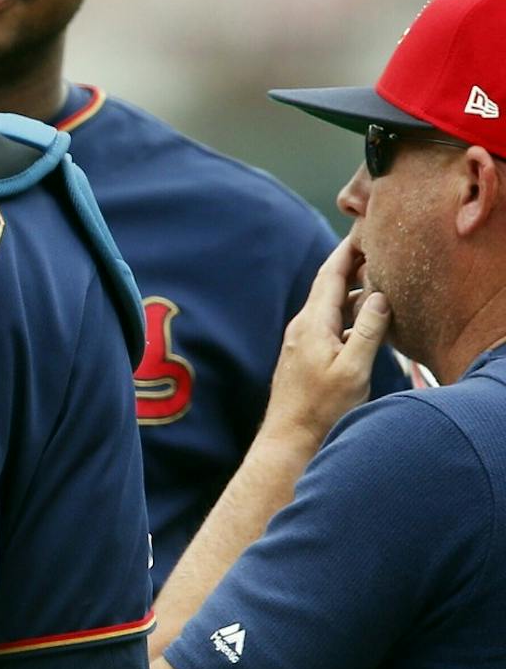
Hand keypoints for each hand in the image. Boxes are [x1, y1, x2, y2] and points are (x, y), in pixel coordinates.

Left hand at [263, 237, 390, 447]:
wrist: (290, 437)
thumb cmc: (322, 408)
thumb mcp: (353, 368)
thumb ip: (367, 331)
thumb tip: (379, 296)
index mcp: (313, 324)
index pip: (330, 276)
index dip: (347, 253)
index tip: (362, 232)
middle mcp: (303, 326)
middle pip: (328, 286)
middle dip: (351, 266)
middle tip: (374, 248)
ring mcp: (302, 340)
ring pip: (329, 306)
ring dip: (351, 291)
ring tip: (376, 279)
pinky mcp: (305, 354)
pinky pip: (329, 323)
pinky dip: (347, 313)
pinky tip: (364, 320)